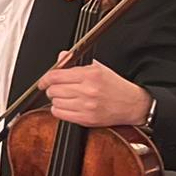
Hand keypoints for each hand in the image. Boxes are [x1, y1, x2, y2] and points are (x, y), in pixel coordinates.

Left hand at [37, 59, 151, 127]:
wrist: (133, 104)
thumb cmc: (115, 86)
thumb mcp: (98, 68)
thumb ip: (76, 62)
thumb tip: (61, 56)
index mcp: (90, 75)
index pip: (56, 76)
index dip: (45, 79)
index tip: (43, 81)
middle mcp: (88, 90)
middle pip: (53, 90)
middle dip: (52, 89)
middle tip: (58, 89)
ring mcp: (87, 106)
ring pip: (55, 102)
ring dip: (56, 100)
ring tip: (66, 97)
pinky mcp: (86, 119)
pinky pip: (60, 114)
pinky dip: (59, 110)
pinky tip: (67, 106)